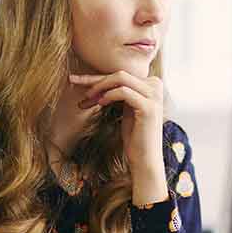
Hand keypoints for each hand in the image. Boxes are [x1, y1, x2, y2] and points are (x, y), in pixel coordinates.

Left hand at [69, 71, 167, 205]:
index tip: (76, 80)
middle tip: (77, 86)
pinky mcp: (148, 107)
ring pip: (121, 78)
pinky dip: (109, 95)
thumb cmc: (135, 135)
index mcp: (151, 84)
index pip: (120, 75)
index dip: (97, 78)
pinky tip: (99, 102)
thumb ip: (117, 92)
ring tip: (87, 98)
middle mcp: (156, 86)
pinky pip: (124, 92)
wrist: (145, 158)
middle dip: (96, 80)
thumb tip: (92, 81)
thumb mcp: (125, 109)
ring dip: (100, 86)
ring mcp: (154, 96)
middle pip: (120, 74)